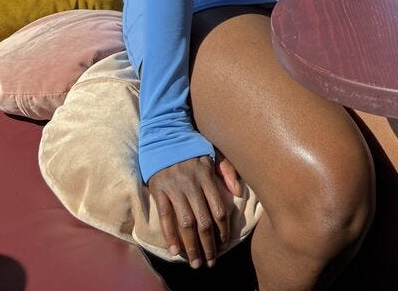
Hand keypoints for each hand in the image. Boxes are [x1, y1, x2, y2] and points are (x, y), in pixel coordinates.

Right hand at [147, 150, 241, 267]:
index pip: (219, 210)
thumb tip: (239, 193)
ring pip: (185, 224)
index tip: (224, 244)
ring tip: (195, 262)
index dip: (223, 231)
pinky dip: (170, 236)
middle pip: (203, 222)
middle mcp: (191, 184)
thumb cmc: (192, 146)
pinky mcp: (159, 190)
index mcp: (207, 176)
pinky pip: (165, 217)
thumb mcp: (214, 152)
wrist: (165, 133)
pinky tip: (175, 251)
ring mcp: (174, 188)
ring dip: (191, 246)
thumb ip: (227, 170)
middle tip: (211, 262)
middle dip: (208, 246)